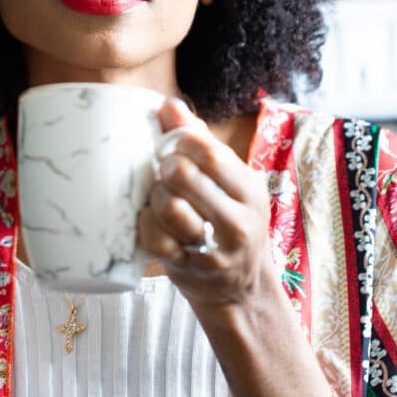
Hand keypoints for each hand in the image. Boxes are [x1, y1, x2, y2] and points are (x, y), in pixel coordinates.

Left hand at [138, 97, 271, 317]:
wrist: (241, 291)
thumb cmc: (228, 222)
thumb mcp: (229, 183)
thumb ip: (200, 141)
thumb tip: (169, 104)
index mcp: (250, 190)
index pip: (211, 152)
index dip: (181, 141)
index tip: (172, 145)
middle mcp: (240, 221)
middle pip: (185, 176)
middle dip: (164, 168)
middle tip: (162, 171)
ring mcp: (217, 251)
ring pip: (169, 208)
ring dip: (154, 198)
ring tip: (158, 197)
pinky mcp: (191, 271)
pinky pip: (155, 240)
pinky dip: (146, 226)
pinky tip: (151, 222)